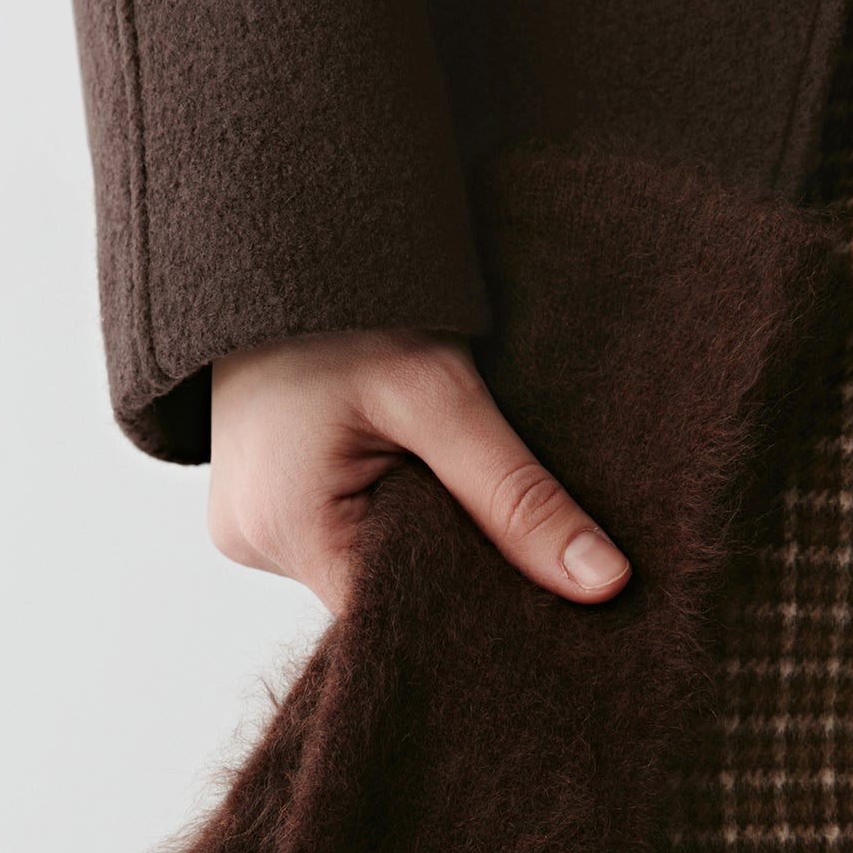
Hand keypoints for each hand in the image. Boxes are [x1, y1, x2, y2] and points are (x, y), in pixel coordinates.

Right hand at [208, 328, 631, 614]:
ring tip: (455, 491)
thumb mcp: (443, 397)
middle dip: (448, 570)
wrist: (276, 235)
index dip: (468, 610)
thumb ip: (519, 497)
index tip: (538, 600)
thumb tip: (604, 583)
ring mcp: (248, 529)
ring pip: (362, 568)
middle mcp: (252, 543)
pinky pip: (339, 539)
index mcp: (285, 528)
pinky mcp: (257, 508)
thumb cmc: (349, 304)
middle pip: (377, 598)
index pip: (394, 617)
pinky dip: (386, 518)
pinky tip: (415, 483)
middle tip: (515, 539)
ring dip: (416, 538)